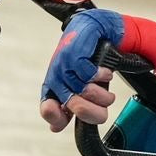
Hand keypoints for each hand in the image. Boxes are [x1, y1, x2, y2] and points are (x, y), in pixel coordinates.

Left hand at [39, 10, 123, 130]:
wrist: (93, 28)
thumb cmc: (86, 57)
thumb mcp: (79, 83)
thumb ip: (70, 104)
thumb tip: (56, 127)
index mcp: (55, 87)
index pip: (48, 109)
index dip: (57, 118)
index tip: (68, 119)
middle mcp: (57, 77)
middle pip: (72, 105)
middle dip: (92, 110)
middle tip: (104, 106)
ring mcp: (63, 65)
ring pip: (82, 91)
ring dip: (101, 95)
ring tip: (108, 90)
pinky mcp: (74, 53)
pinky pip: (87, 74)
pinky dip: (100, 76)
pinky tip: (105, 74)